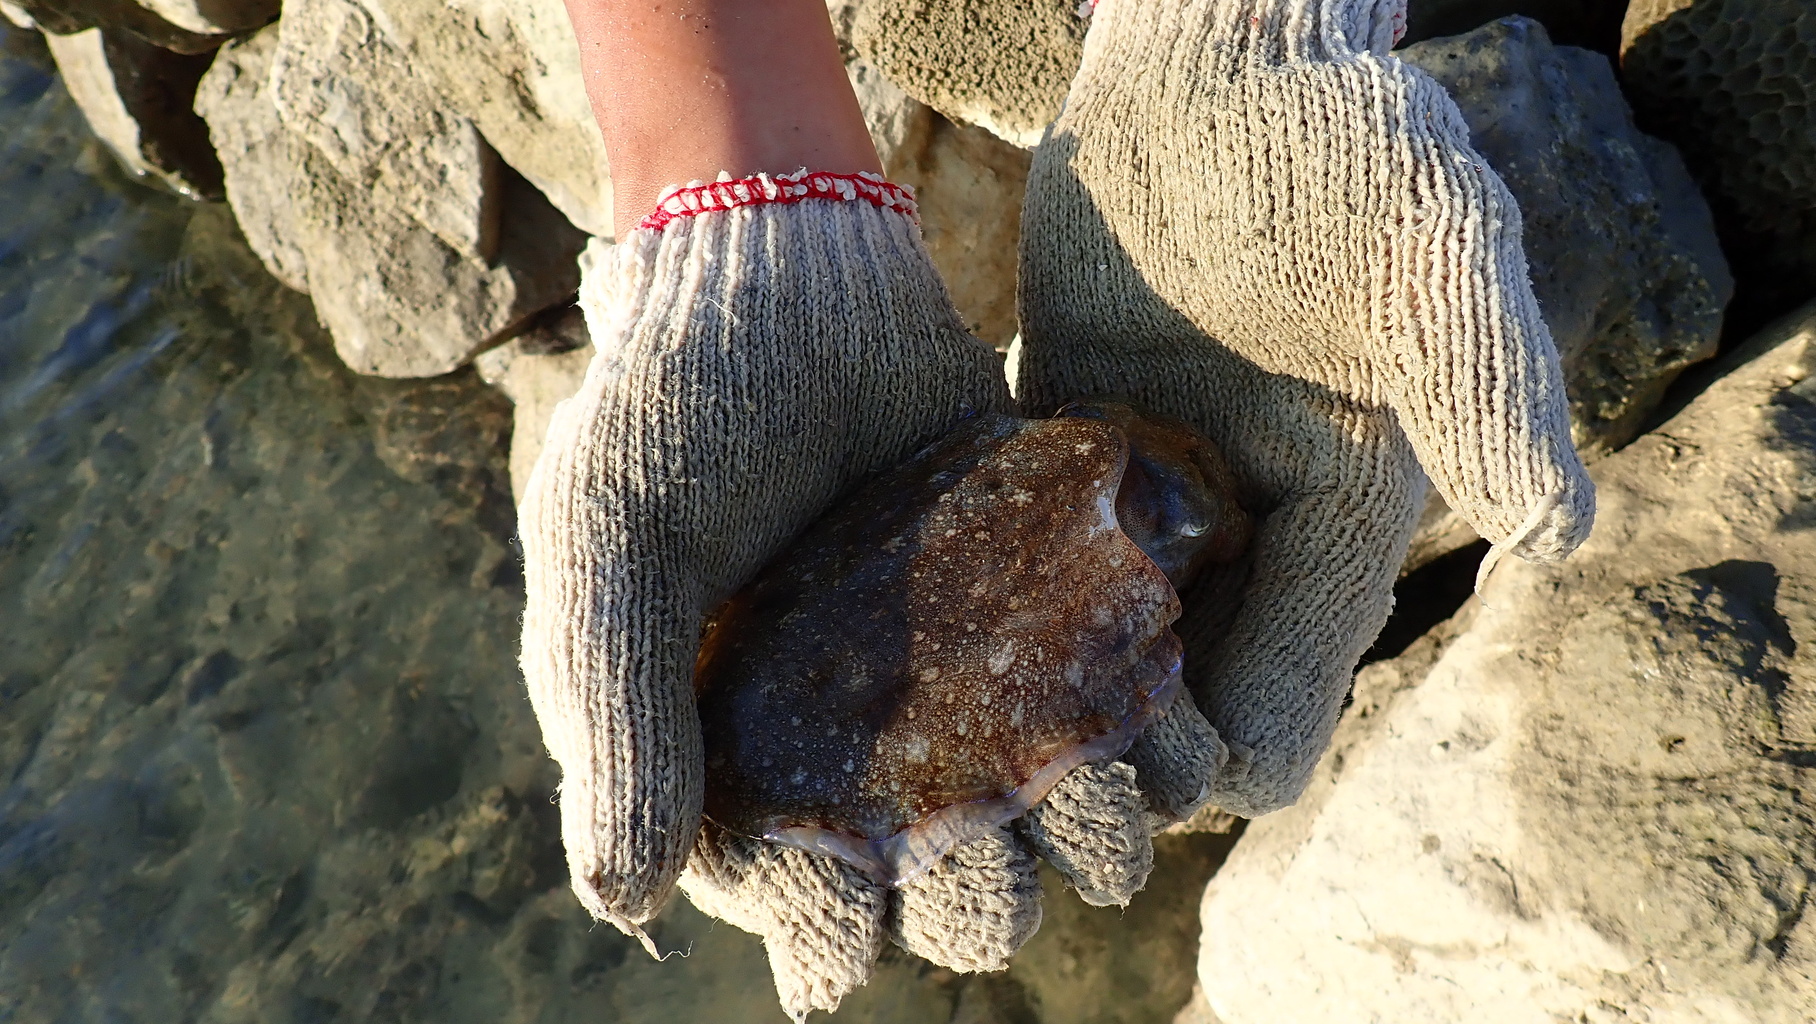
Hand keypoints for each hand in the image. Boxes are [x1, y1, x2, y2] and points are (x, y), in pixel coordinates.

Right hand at [519, 184, 1229, 1015]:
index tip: (851, 901)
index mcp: (740, 756)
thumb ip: (621, 722)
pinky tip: (1152, 725)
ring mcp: (958, 679)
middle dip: (972, 900)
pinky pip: (1112, 709)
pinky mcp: (1041, 610)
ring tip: (1084, 798)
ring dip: (1081, 836)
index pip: (795, 899)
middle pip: (938, 884)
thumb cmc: (674, 416)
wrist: (789, 270)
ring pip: (1041, 816)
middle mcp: (859, 740)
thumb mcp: (614, 562)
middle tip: (977, 852)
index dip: (828, 926)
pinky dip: (1147, 738)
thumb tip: (625, 904)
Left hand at [1016, 0, 1593, 815]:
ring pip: (1090, 658)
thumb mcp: (1432, 253)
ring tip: (966, 664)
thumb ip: (1487, 387)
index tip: (1130, 733)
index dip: (1209, 759)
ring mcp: (1149, 504)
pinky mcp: (1067, 453)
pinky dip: (989, 594)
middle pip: (1171, 718)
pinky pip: (1021, 564)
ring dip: (1041, 684)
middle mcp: (1242, 541)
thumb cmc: (1335, 150)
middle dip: (1111, 742)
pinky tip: (934, 588)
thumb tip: (1558, 534)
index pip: (1279, 715)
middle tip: (1019, 711)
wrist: (1213, 73)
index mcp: (1337, 532)